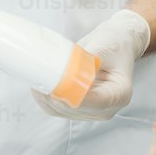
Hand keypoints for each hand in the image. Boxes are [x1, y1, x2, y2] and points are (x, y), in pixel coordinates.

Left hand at [32, 9, 150, 119]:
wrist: (116, 43)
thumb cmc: (114, 43)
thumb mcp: (103, 46)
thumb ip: (86, 60)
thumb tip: (64, 69)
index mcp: (119, 94)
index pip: (92, 102)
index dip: (71, 96)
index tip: (54, 85)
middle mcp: (107, 108)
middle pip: (74, 109)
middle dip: (54, 96)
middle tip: (39, 79)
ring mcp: (92, 110)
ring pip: (62, 111)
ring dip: (46, 98)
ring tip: (36, 80)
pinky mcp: (79, 108)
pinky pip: (57, 109)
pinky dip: (45, 99)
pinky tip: (39, 86)